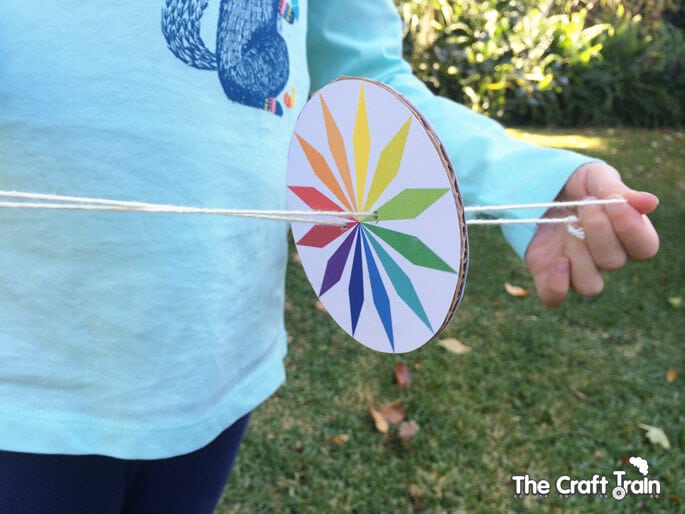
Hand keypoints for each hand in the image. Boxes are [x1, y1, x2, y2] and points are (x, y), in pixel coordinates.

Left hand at [525, 162, 658, 305]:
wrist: (536, 187)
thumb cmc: (573, 183)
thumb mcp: (594, 177)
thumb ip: (618, 190)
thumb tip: (651, 203)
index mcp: (625, 234)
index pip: (645, 247)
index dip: (632, 229)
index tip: (614, 202)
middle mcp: (604, 257)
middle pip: (614, 262)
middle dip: (599, 230)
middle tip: (584, 204)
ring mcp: (575, 269)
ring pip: (590, 285)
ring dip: (580, 255)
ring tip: (568, 225)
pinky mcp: (547, 274)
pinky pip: (554, 298)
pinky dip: (557, 285)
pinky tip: (557, 260)